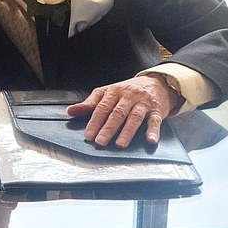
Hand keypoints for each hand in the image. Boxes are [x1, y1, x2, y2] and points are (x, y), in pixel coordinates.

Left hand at [66, 75, 181, 146]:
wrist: (157, 83)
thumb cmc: (128, 91)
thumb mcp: (107, 93)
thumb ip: (90, 103)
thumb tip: (70, 111)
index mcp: (114, 91)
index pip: (102, 107)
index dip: (94, 122)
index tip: (88, 135)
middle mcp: (128, 96)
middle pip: (117, 113)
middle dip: (108, 128)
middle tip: (100, 142)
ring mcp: (143, 103)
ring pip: (134, 117)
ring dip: (127, 132)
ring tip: (120, 144)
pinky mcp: (157, 110)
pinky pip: (155, 120)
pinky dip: (153, 131)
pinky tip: (150, 140)